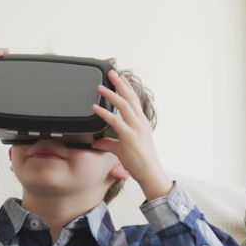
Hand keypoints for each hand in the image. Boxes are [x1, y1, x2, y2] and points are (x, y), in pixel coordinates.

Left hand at [90, 70, 171, 199]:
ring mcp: (136, 129)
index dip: (127, 88)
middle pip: (130, 98)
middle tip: (111, 73)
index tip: (121, 77)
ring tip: (100, 87)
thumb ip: (109, 143)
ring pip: (124, 106)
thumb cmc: (139, 161)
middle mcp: (140, 122)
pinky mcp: (129, 137)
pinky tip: (96, 108)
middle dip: (120, 84)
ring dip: (111, 94)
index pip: (134, 100)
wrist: (149, 173)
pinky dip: (104, 113)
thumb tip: (96, 142)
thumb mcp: (122, 148)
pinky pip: (115, 122)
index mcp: (141, 122)